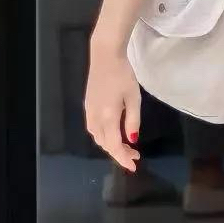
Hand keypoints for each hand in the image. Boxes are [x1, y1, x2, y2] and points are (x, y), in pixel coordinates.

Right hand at [85, 41, 141, 171]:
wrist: (105, 56)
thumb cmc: (123, 75)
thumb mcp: (134, 98)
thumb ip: (133, 121)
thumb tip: (132, 140)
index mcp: (108, 116)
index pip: (114, 145)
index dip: (123, 158)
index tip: (134, 166)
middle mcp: (95, 117)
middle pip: (104, 143)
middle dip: (119, 153)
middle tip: (135, 156)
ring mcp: (89, 111)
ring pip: (97, 137)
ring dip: (111, 145)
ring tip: (128, 147)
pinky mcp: (88, 105)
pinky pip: (94, 128)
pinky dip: (104, 136)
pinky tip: (115, 134)